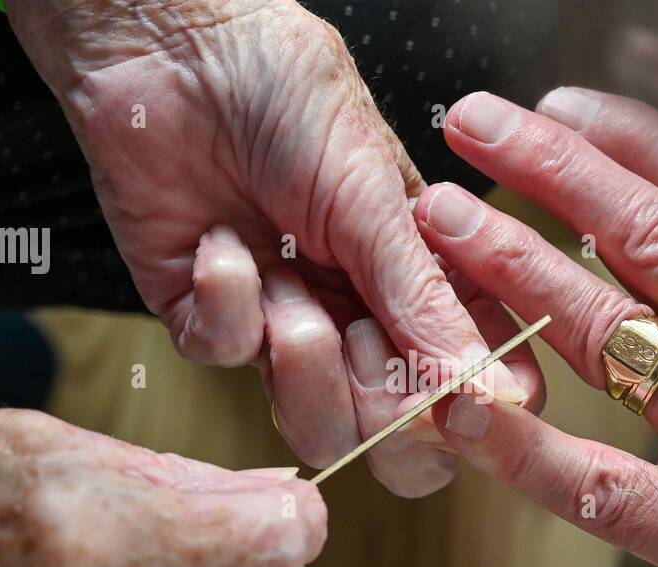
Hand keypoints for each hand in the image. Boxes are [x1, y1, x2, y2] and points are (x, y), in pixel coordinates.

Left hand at [7, 0, 537, 495]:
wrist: (175, 47)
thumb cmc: (288, 91)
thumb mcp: (374, 197)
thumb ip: (424, 298)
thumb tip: (483, 388)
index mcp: (419, 280)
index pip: (463, 379)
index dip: (469, 409)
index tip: (467, 408)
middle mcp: (357, 313)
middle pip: (389, 429)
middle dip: (379, 400)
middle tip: (364, 338)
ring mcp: (284, 322)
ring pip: (312, 419)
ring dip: (302, 355)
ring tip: (288, 277)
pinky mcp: (206, 314)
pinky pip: (226, 356)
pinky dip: (228, 302)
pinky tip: (222, 242)